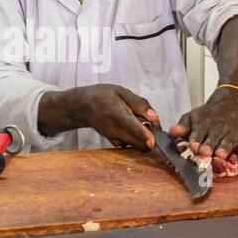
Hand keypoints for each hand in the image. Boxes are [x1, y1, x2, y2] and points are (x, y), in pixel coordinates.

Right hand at [41, 84, 158, 150]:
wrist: (83, 107)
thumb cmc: (102, 97)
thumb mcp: (121, 92)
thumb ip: (140, 104)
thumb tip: (154, 117)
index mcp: (116, 113)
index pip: (131, 126)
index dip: (143, 135)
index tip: (152, 142)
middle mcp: (114, 129)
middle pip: (139, 143)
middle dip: (151, 136)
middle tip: (150, 122)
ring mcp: (114, 138)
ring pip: (137, 146)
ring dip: (144, 137)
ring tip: (138, 121)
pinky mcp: (115, 143)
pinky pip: (132, 145)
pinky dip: (137, 139)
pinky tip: (131, 127)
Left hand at [169, 87, 237, 166]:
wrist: (228, 106)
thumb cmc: (207, 117)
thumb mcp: (192, 117)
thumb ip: (183, 125)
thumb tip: (173, 131)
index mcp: (204, 124)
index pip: (198, 132)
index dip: (196, 139)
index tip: (193, 146)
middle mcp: (218, 129)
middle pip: (214, 137)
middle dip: (209, 145)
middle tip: (205, 152)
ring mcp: (231, 134)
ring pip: (228, 142)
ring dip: (225, 149)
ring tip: (221, 156)